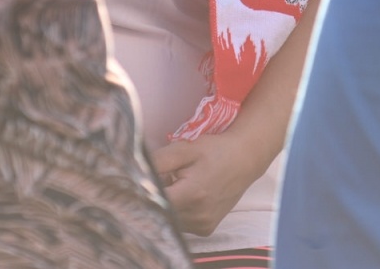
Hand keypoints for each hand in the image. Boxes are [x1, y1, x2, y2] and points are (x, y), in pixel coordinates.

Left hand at [151, 130, 271, 236]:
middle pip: (161, 212)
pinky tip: (187, 196)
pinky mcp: (206, 229)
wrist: (244, 160)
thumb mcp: (184, 149)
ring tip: (178, 185)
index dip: (144, 190)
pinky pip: (181, 223)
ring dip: (168, 204)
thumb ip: (158, 161)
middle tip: (166, 177)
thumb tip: (134, 170)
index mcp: (191, 195)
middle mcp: (197, 216)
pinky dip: (178, 211)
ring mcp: (203, 226)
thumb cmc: (213, 151)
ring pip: (169, 219)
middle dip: (157, 196)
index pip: (154, 202)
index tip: (141, 179)